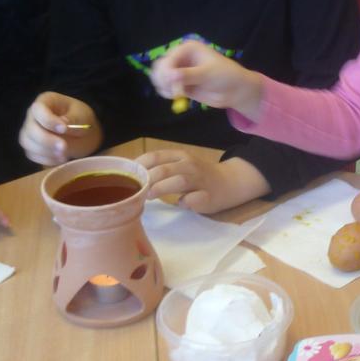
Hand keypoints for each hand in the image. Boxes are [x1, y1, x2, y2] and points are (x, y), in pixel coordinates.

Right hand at [20, 92, 100, 165]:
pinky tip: (60, 159)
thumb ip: (74, 120)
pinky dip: (45, 159)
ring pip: (27, 142)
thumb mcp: (83, 116)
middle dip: (46, 140)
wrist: (84, 135)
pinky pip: (31, 154)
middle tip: (64, 147)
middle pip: (30, 128)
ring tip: (64, 155)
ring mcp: (30, 130)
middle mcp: (33, 115)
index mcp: (46, 101)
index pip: (38, 109)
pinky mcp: (31, 145)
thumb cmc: (83, 120)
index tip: (63, 129)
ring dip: (45, 151)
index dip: (48, 120)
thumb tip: (62, 124)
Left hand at [136, 150, 266, 213]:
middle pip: (164, 169)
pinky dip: (185, 202)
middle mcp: (190, 165)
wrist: (230, 182)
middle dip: (147, 180)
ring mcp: (200, 180)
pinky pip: (195, 199)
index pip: (155, 156)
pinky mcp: (209, 196)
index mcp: (180, 156)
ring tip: (149, 197)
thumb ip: (160, 168)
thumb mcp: (180, 165)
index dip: (139, 166)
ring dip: (161, 189)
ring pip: (179, 181)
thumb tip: (133, 175)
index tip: (128, 177)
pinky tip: (180, 204)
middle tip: (137, 191)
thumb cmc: (198, 176)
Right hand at [150, 40, 261, 115]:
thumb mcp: (207, 74)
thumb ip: (189, 75)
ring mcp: (179, 70)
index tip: (173, 85)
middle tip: (172, 91)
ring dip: (162, 86)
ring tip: (174, 94)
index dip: (167, 72)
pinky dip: (166, 92)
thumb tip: (170, 76)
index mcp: (187, 48)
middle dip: (162, 79)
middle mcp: (181, 57)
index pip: (169, 58)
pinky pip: (165, 86)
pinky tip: (174, 96)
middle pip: (160, 66)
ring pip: (160, 76)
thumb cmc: (225, 76)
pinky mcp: (179, 83)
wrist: (234, 91)